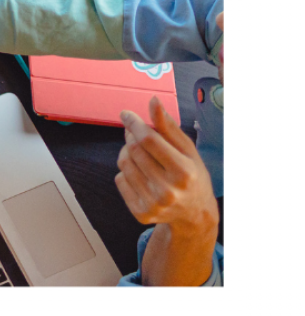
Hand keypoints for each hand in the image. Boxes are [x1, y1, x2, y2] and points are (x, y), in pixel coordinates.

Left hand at [115, 98, 217, 229]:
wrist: (194, 214)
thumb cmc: (191, 174)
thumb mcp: (187, 149)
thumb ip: (168, 126)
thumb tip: (153, 101)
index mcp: (184, 172)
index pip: (148, 140)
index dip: (134, 123)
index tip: (126, 114)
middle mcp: (168, 191)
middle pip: (133, 150)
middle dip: (131, 136)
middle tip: (136, 133)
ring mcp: (153, 204)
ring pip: (123, 163)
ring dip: (127, 152)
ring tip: (142, 154)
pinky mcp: (141, 213)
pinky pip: (119, 179)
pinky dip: (126, 171)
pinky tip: (142, 174)